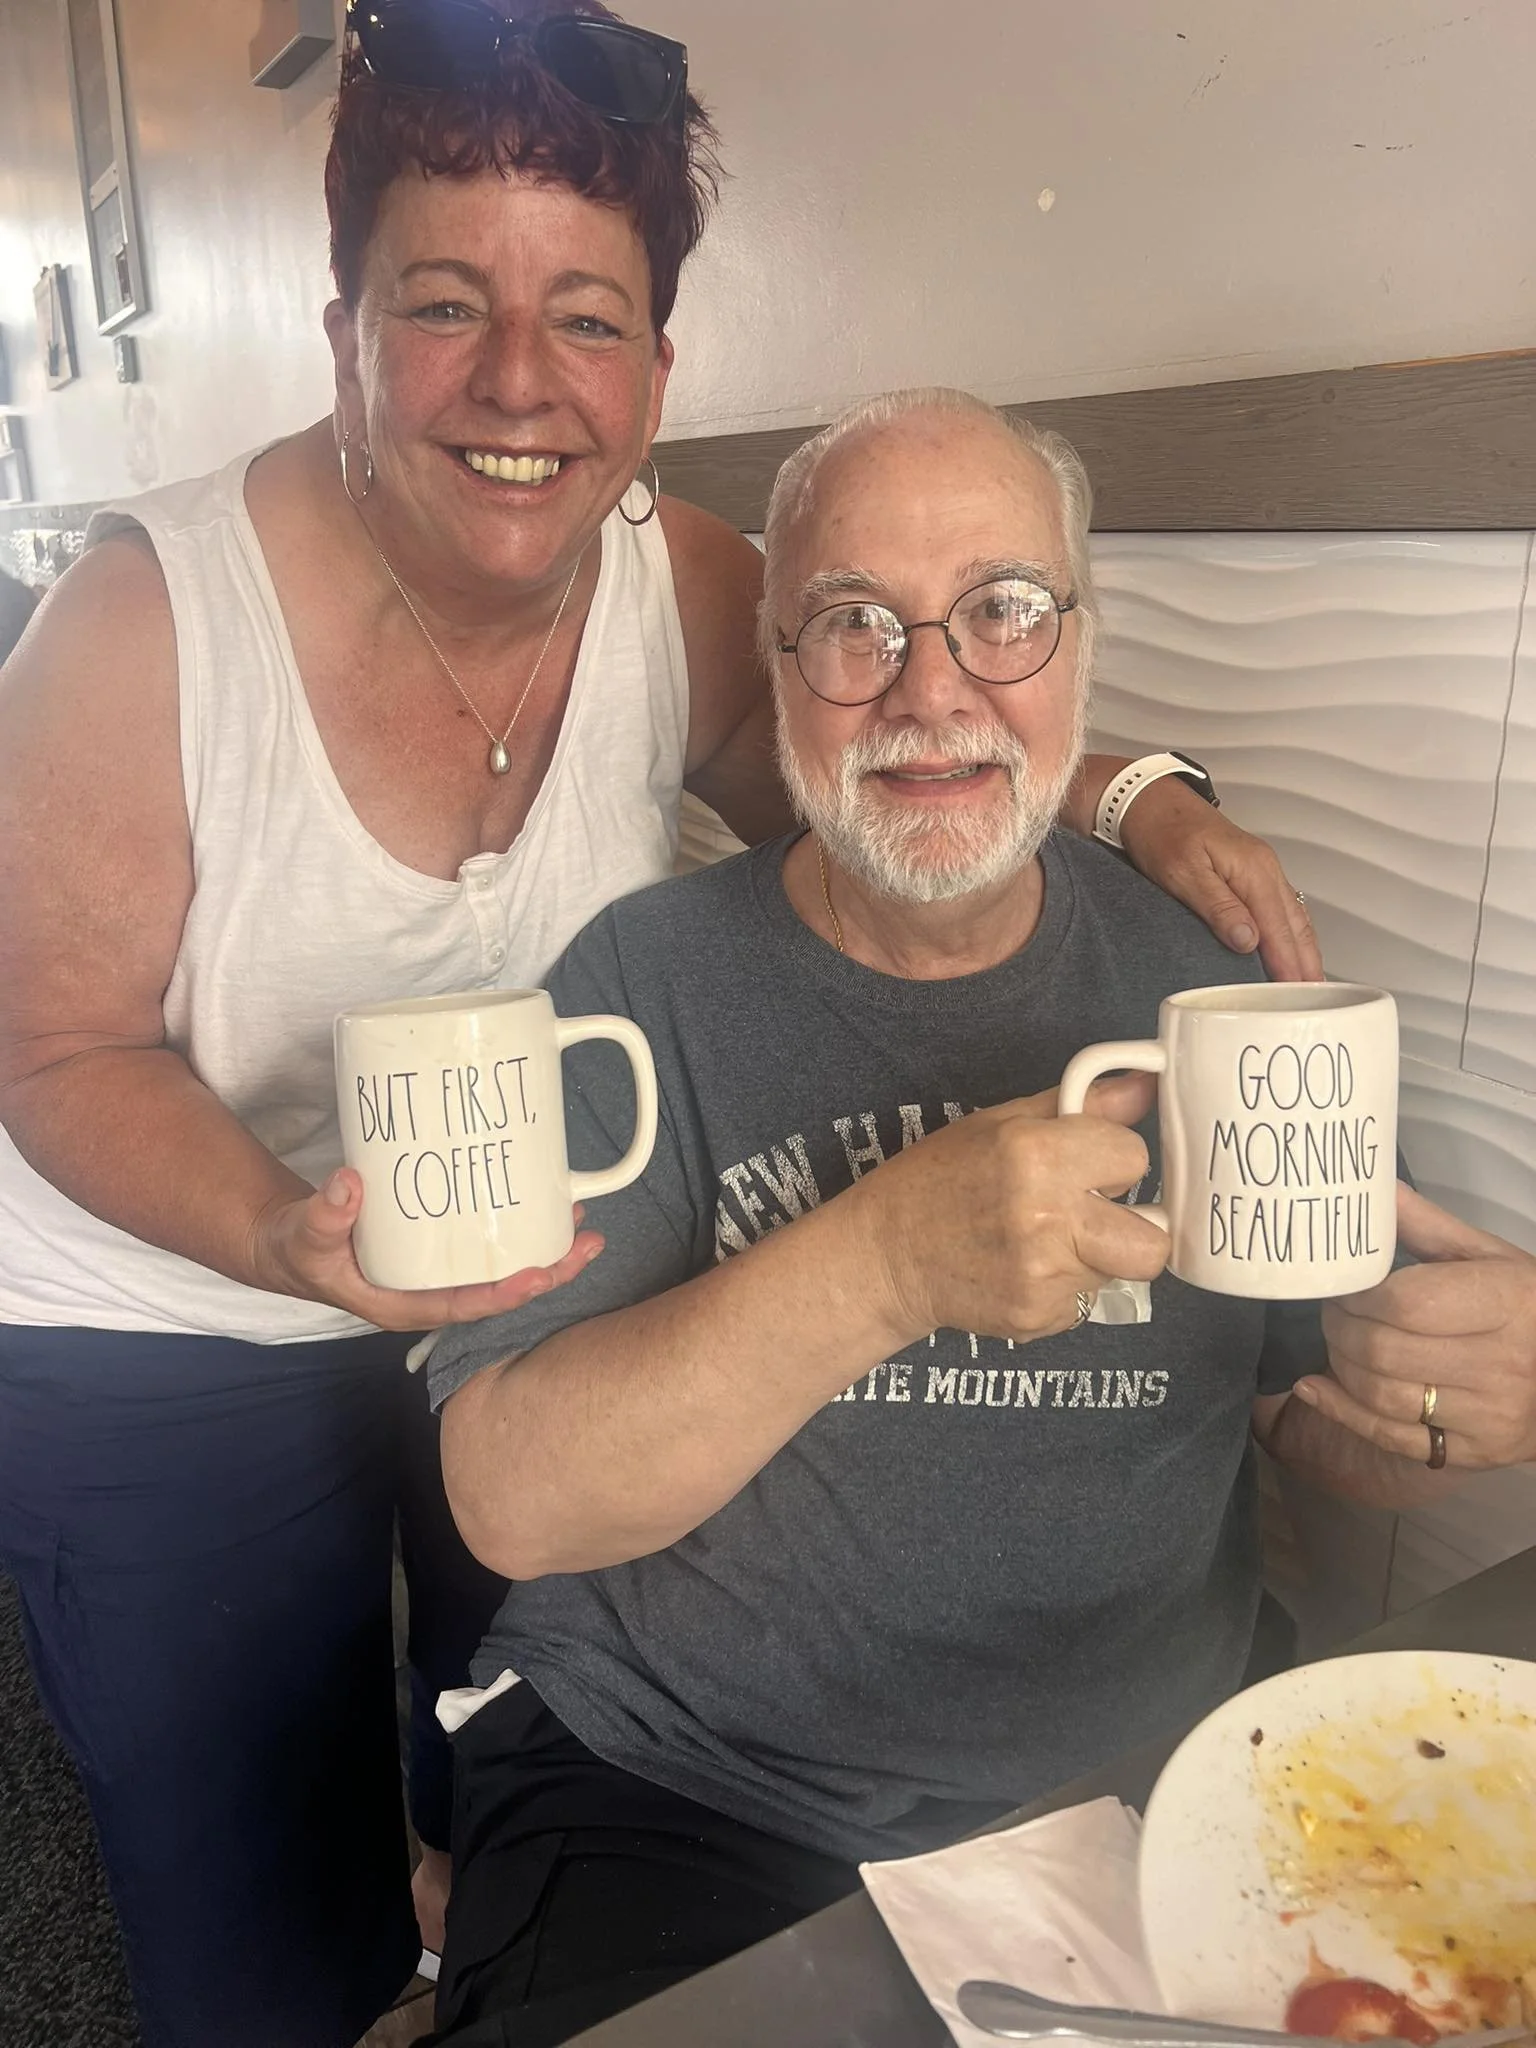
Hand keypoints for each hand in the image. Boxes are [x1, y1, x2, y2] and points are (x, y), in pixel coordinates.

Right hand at [250, 1169, 603, 1332]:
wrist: (293, 1245)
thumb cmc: (300, 1250)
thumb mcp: (305, 1237)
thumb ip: (325, 1216)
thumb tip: (350, 1184)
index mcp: (403, 1304)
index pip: (464, 1307)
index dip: (504, 1295)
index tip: (539, 1277)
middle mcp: (430, 1292)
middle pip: (499, 1291)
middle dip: (547, 1272)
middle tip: (587, 1243)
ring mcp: (438, 1272)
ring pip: (500, 1268)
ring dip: (543, 1250)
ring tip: (581, 1222)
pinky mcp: (440, 1248)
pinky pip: (486, 1246)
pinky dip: (516, 1229)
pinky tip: (542, 1204)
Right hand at [867, 1071, 1169, 1343]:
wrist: (885, 1255)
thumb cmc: (939, 1179)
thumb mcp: (1002, 1123)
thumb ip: (1083, 1105)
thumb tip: (1147, 1086)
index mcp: (1036, 1153)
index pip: (1135, 1157)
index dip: (1114, 1159)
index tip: (1088, 1164)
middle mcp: (1045, 1218)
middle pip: (1151, 1244)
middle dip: (1135, 1230)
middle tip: (1094, 1216)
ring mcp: (1041, 1276)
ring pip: (1117, 1272)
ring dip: (1093, 1256)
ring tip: (1043, 1240)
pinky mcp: (1035, 1318)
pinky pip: (1085, 1303)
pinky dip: (1065, 1288)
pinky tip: (1023, 1268)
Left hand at [1118, 777, 1322, 981]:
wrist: (1150, 801)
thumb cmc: (1161, 832)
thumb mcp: (1183, 873)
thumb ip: (1218, 907)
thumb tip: (1249, 940)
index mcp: (1254, 870)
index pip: (1279, 928)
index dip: (1288, 964)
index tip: (1295, 994)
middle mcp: (1265, 868)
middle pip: (1296, 925)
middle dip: (1307, 963)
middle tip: (1313, 1000)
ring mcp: (1262, 869)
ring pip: (1294, 917)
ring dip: (1304, 950)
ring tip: (1309, 984)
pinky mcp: (1252, 872)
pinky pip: (1283, 908)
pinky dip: (1292, 933)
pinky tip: (1290, 949)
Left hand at [1292, 1183, 1535, 1468]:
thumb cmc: (1525, 1309)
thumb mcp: (1490, 1259)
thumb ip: (1429, 1227)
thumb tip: (1376, 1189)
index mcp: (1507, 1303)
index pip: (1405, 1303)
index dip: (1359, 1295)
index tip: (1344, 1285)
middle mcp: (1501, 1364)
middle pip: (1383, 1351)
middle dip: (1340, 1328)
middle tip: (1334, 1312)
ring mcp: (1487, 1416)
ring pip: (1380, 1395)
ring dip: (1339, 1365)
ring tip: (1338, 1342)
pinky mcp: (1470, 1453)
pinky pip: (1389, 1437)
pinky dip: (1340, 1410)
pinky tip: (1315, 1386)